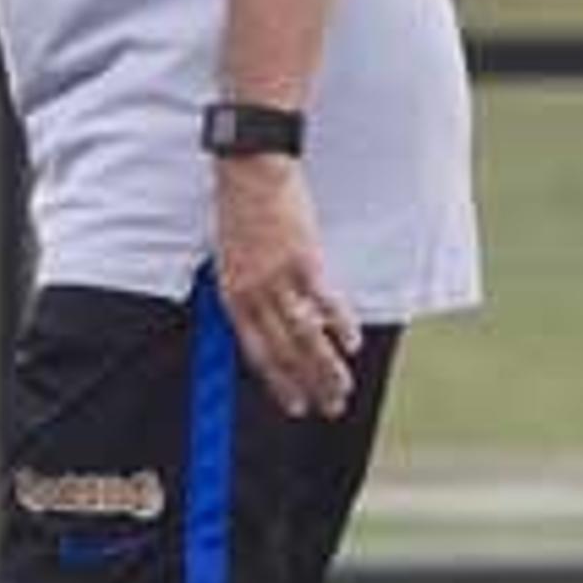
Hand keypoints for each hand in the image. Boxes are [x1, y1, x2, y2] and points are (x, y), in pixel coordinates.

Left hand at [212, 155, 358, 419]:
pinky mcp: (303, 261)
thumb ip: (248, 291)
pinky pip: (324, 302)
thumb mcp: (231, 258)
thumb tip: (268, 319)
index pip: (257, 353)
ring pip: (305, 336)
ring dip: (326, 367)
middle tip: (328, 409)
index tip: (294, 404)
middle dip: (307, 386)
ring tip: (343, 389)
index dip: (277, 383)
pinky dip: (340, 324)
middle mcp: (253, 294)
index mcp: (233, 296)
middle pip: (283, 353)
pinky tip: (351, 343)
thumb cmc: (240, 213)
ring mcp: (278, 279)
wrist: (249, 174)